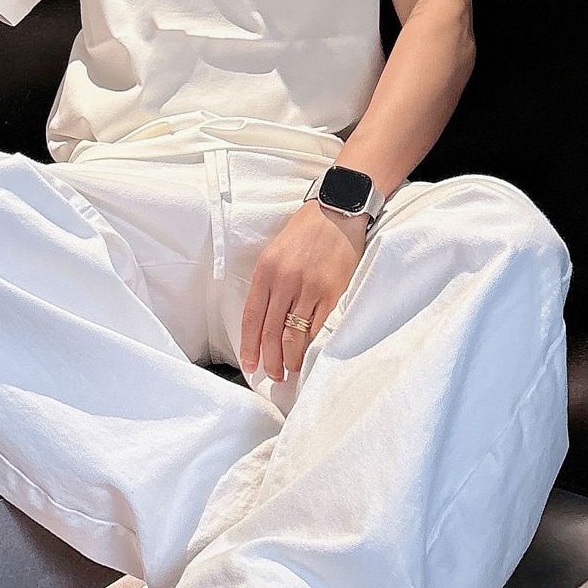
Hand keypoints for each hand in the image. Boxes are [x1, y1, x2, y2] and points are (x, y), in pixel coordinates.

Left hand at [239, 199, 368, 382]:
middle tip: (271, 376)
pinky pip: (318, 327)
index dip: (249, 345)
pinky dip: (311, 345)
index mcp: (266, 270)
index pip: (252, 317)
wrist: (337, 211)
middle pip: (271, 331)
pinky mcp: (332, 292)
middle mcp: (284, 280)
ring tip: (289, 371)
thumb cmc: (306, 231)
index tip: (250, 363)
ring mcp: (309, 288)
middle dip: (269, 359)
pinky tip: (308, 355)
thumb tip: (264, 318)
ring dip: (290, 358)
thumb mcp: (276, 252)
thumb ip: (269, 283)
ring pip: (294, 335)